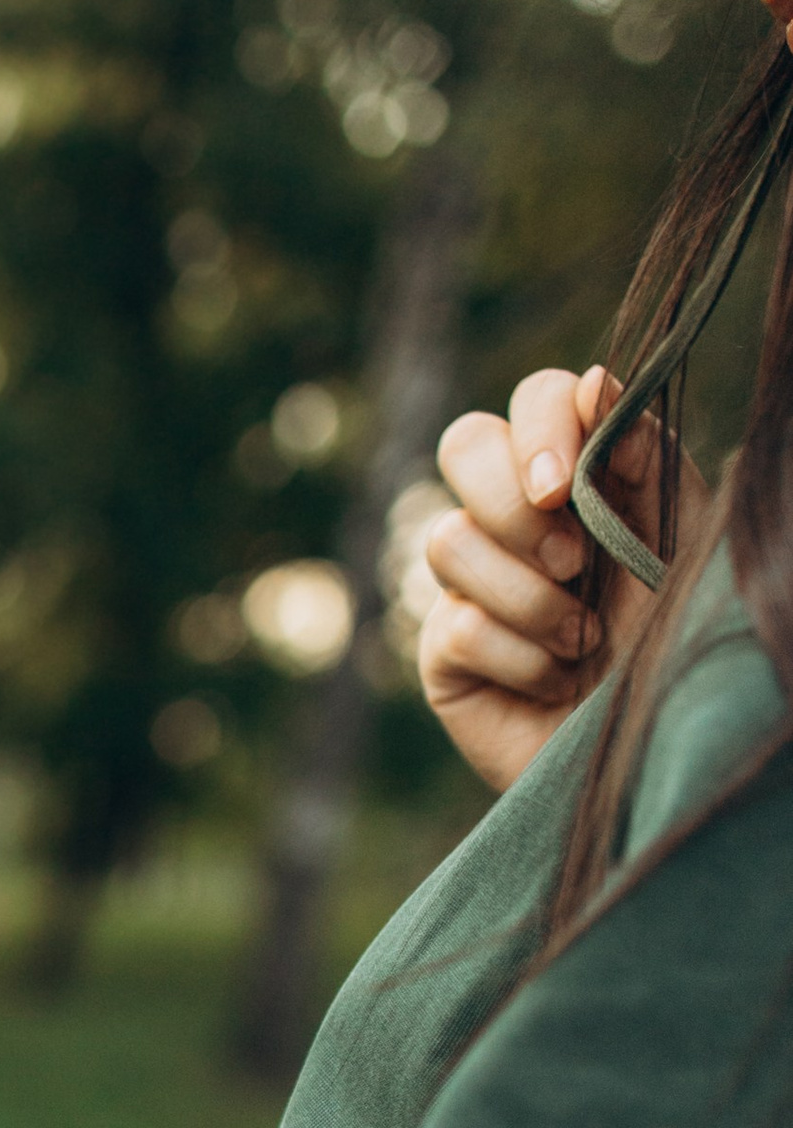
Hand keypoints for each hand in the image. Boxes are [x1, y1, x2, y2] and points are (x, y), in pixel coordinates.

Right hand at [419, 365, 696, 792]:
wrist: (656, 746)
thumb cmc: (677, 640)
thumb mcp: (681, 537)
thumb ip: (646, 457)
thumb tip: (595, 381)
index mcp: (580, 476)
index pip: (533, 400)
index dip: (540, 425)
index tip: (566, 485)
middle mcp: (516, 518)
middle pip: (462, 444)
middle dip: (512, 502)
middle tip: (570, 560)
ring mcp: (471, 583)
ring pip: (449, 541)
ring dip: (531, 598)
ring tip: (582, 640)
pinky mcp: (444, 652)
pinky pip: (458, 626)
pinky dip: (521, 658)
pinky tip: (555, 683)